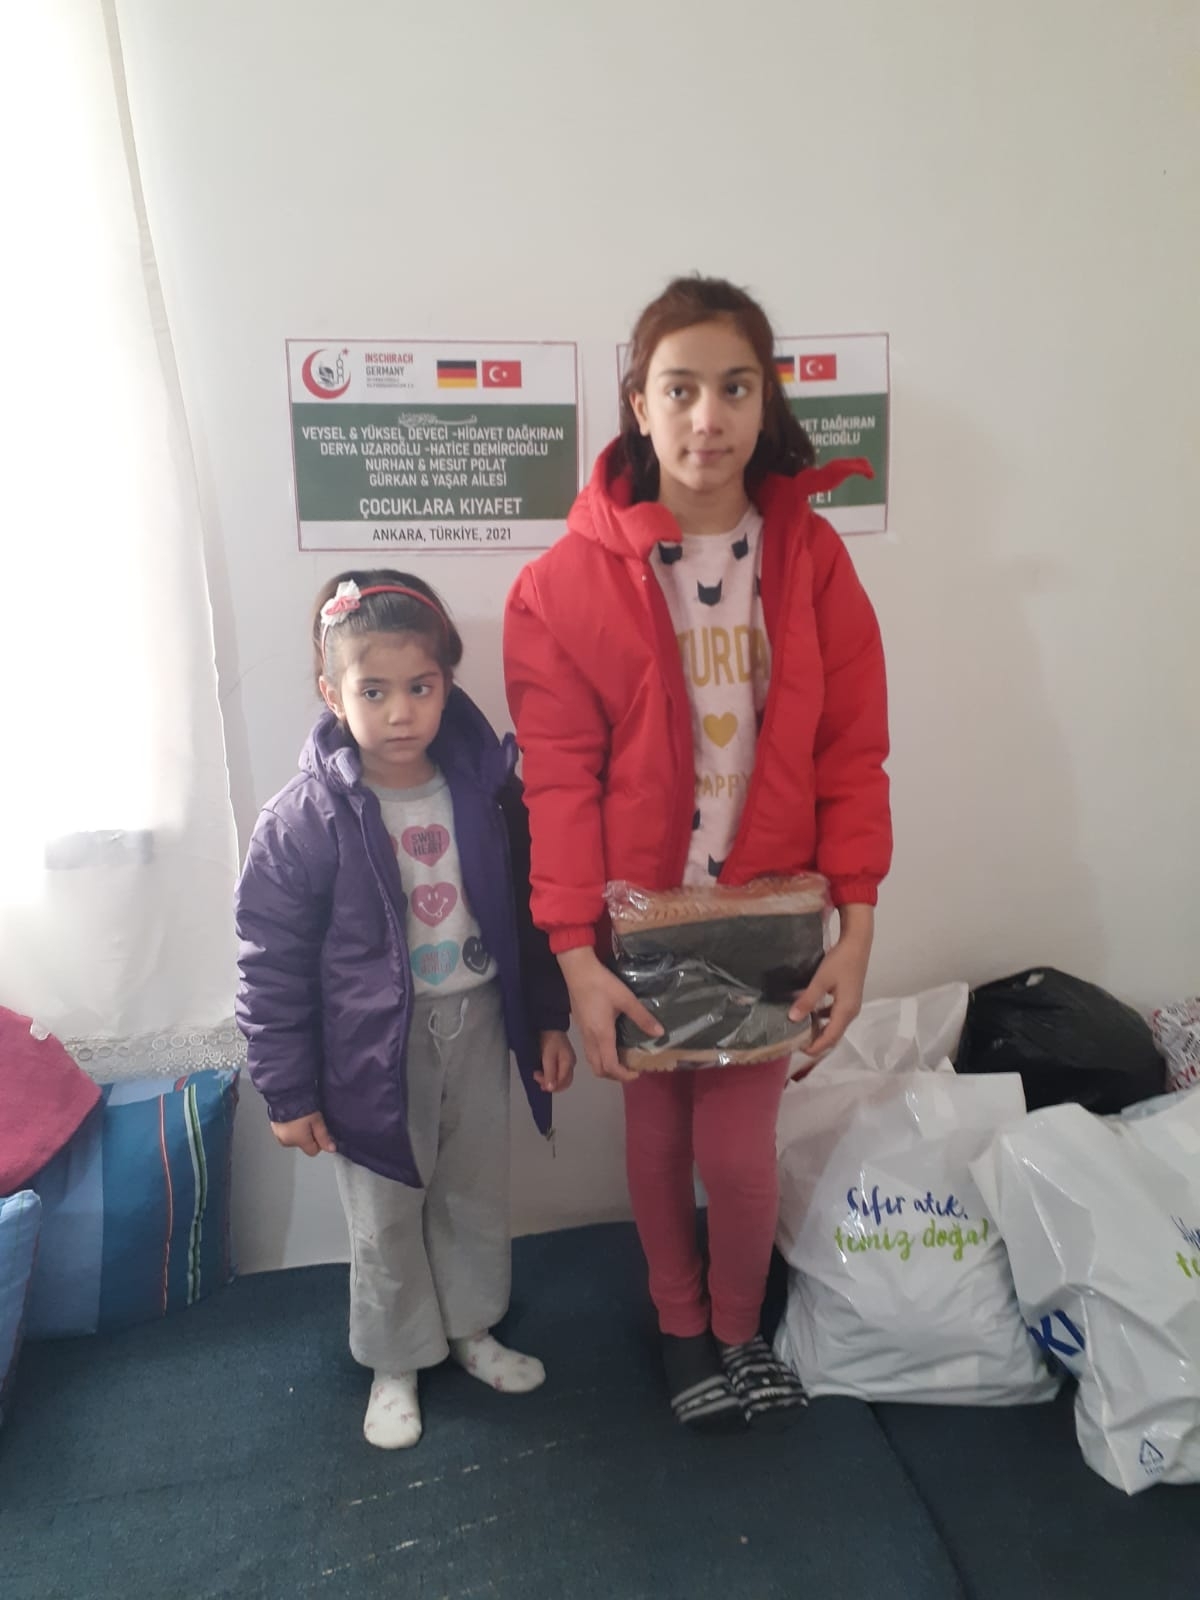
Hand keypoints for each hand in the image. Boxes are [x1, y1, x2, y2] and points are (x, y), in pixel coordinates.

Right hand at [270, 1111, 336, 1156]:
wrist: (285, 1093)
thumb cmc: (301, 1105)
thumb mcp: (317, 1121)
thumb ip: (324, 1137)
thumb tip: (331, 1149)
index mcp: (298, 1141)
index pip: (313, 1151)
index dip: (319, 1142)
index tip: (319, 1130)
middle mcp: (286, 1141)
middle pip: (303, 1144)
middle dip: (308, 1136)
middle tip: (310, 1121)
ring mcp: (278, 1135)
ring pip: (294, 1138)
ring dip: (298, 1131)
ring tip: (301, 1117)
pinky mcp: (274, 1127)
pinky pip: (286, 1131)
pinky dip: (290, 1126)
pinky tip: (293, 1116)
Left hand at [535, 1029, 576, 1091]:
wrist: (549, 1026)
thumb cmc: (549, 1038)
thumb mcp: (547, 1057)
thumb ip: (550, 1073)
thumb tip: (551, 1088)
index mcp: (569, 1063)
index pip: (563, 1082)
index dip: (551, 1086)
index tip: (539, 1081)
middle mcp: (570, 1064)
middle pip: (563, 1083)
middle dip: (550, 1085)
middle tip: (538, 1079)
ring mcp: (567, 1063)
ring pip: (560, 1079)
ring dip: (549, 1080)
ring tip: (538, 1075)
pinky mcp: (562, 1061)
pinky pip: (558, 1074)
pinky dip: (549, 1076)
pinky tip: (542, 1073)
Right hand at [557, 946, 663, 1083]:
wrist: (578, 971)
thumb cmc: (602, 984)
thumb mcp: (626, 999)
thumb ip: (642, 1017)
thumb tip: (660, 1033)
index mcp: (602, 1035)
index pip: (610, 1066)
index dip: (623, 1075)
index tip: (637, 1072)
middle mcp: (590, 1039)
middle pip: (598, 1069)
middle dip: (614, 1075)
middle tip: (630, 1068)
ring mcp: (583, 1034)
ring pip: (592, 1061)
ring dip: (606, 1067)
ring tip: (622, 1059)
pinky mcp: (580, 1027)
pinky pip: (589, 1051)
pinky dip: (600, 1057)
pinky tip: (611, 1045)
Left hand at [789, 904, 873, 1061]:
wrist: (857, 944)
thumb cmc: (840, 961)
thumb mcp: (821, 980)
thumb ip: (807, 1000)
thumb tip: (792, 1018)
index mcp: (846, 1011)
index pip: (830, 1037)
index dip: (815, 1047)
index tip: (798, 1049)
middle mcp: (851, 1012)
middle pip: (833, 1035)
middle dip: (816, 1042)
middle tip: (796, 1041)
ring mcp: (851, 1006)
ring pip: (834, 1026)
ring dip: (819, 1031)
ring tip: (800, 1030)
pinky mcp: (849, 999)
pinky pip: (835, 1016)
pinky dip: (822, 1020)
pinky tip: (809, 1013)